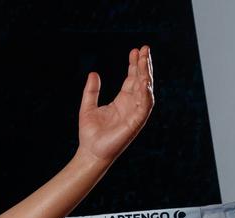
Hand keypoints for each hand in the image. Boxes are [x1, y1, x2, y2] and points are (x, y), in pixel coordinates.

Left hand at [78, 46, 153, 162]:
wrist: (90, 152)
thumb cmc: (90, 133)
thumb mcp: (87, 107)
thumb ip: (91, 91)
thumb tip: (93, 73)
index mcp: (122, 100)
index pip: (132, 78)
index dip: (134, 64)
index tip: (135, 50)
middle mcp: (132, 105)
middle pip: (141, 80)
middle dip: (144, 65)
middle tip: (144, 48)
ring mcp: (135, 113)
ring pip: (146, 90)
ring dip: (146, 75)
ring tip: (145, 60)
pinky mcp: (136, 122)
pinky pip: (144, 105)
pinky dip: (145, 93)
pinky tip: (144, 81)